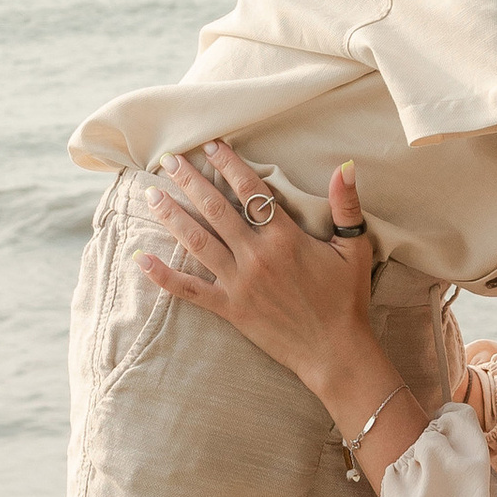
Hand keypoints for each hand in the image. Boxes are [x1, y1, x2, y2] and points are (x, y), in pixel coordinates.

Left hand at [141, 142, 379, 406]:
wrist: (335, 351)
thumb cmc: (346, 299)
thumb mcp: (354, 248)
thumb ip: (346, 205)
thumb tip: (347, 165)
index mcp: (285, 238)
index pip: (251, 190)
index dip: (228, 164)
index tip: (210, 145)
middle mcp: (257, 256)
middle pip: (215, 209)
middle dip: (190, 181)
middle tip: (168, 159)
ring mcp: (239, 283)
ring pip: (198, 242)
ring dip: (172, 216)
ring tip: (151, 195)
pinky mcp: (230, 308)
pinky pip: (191, 290)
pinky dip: (165, 276)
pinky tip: (142, 260)